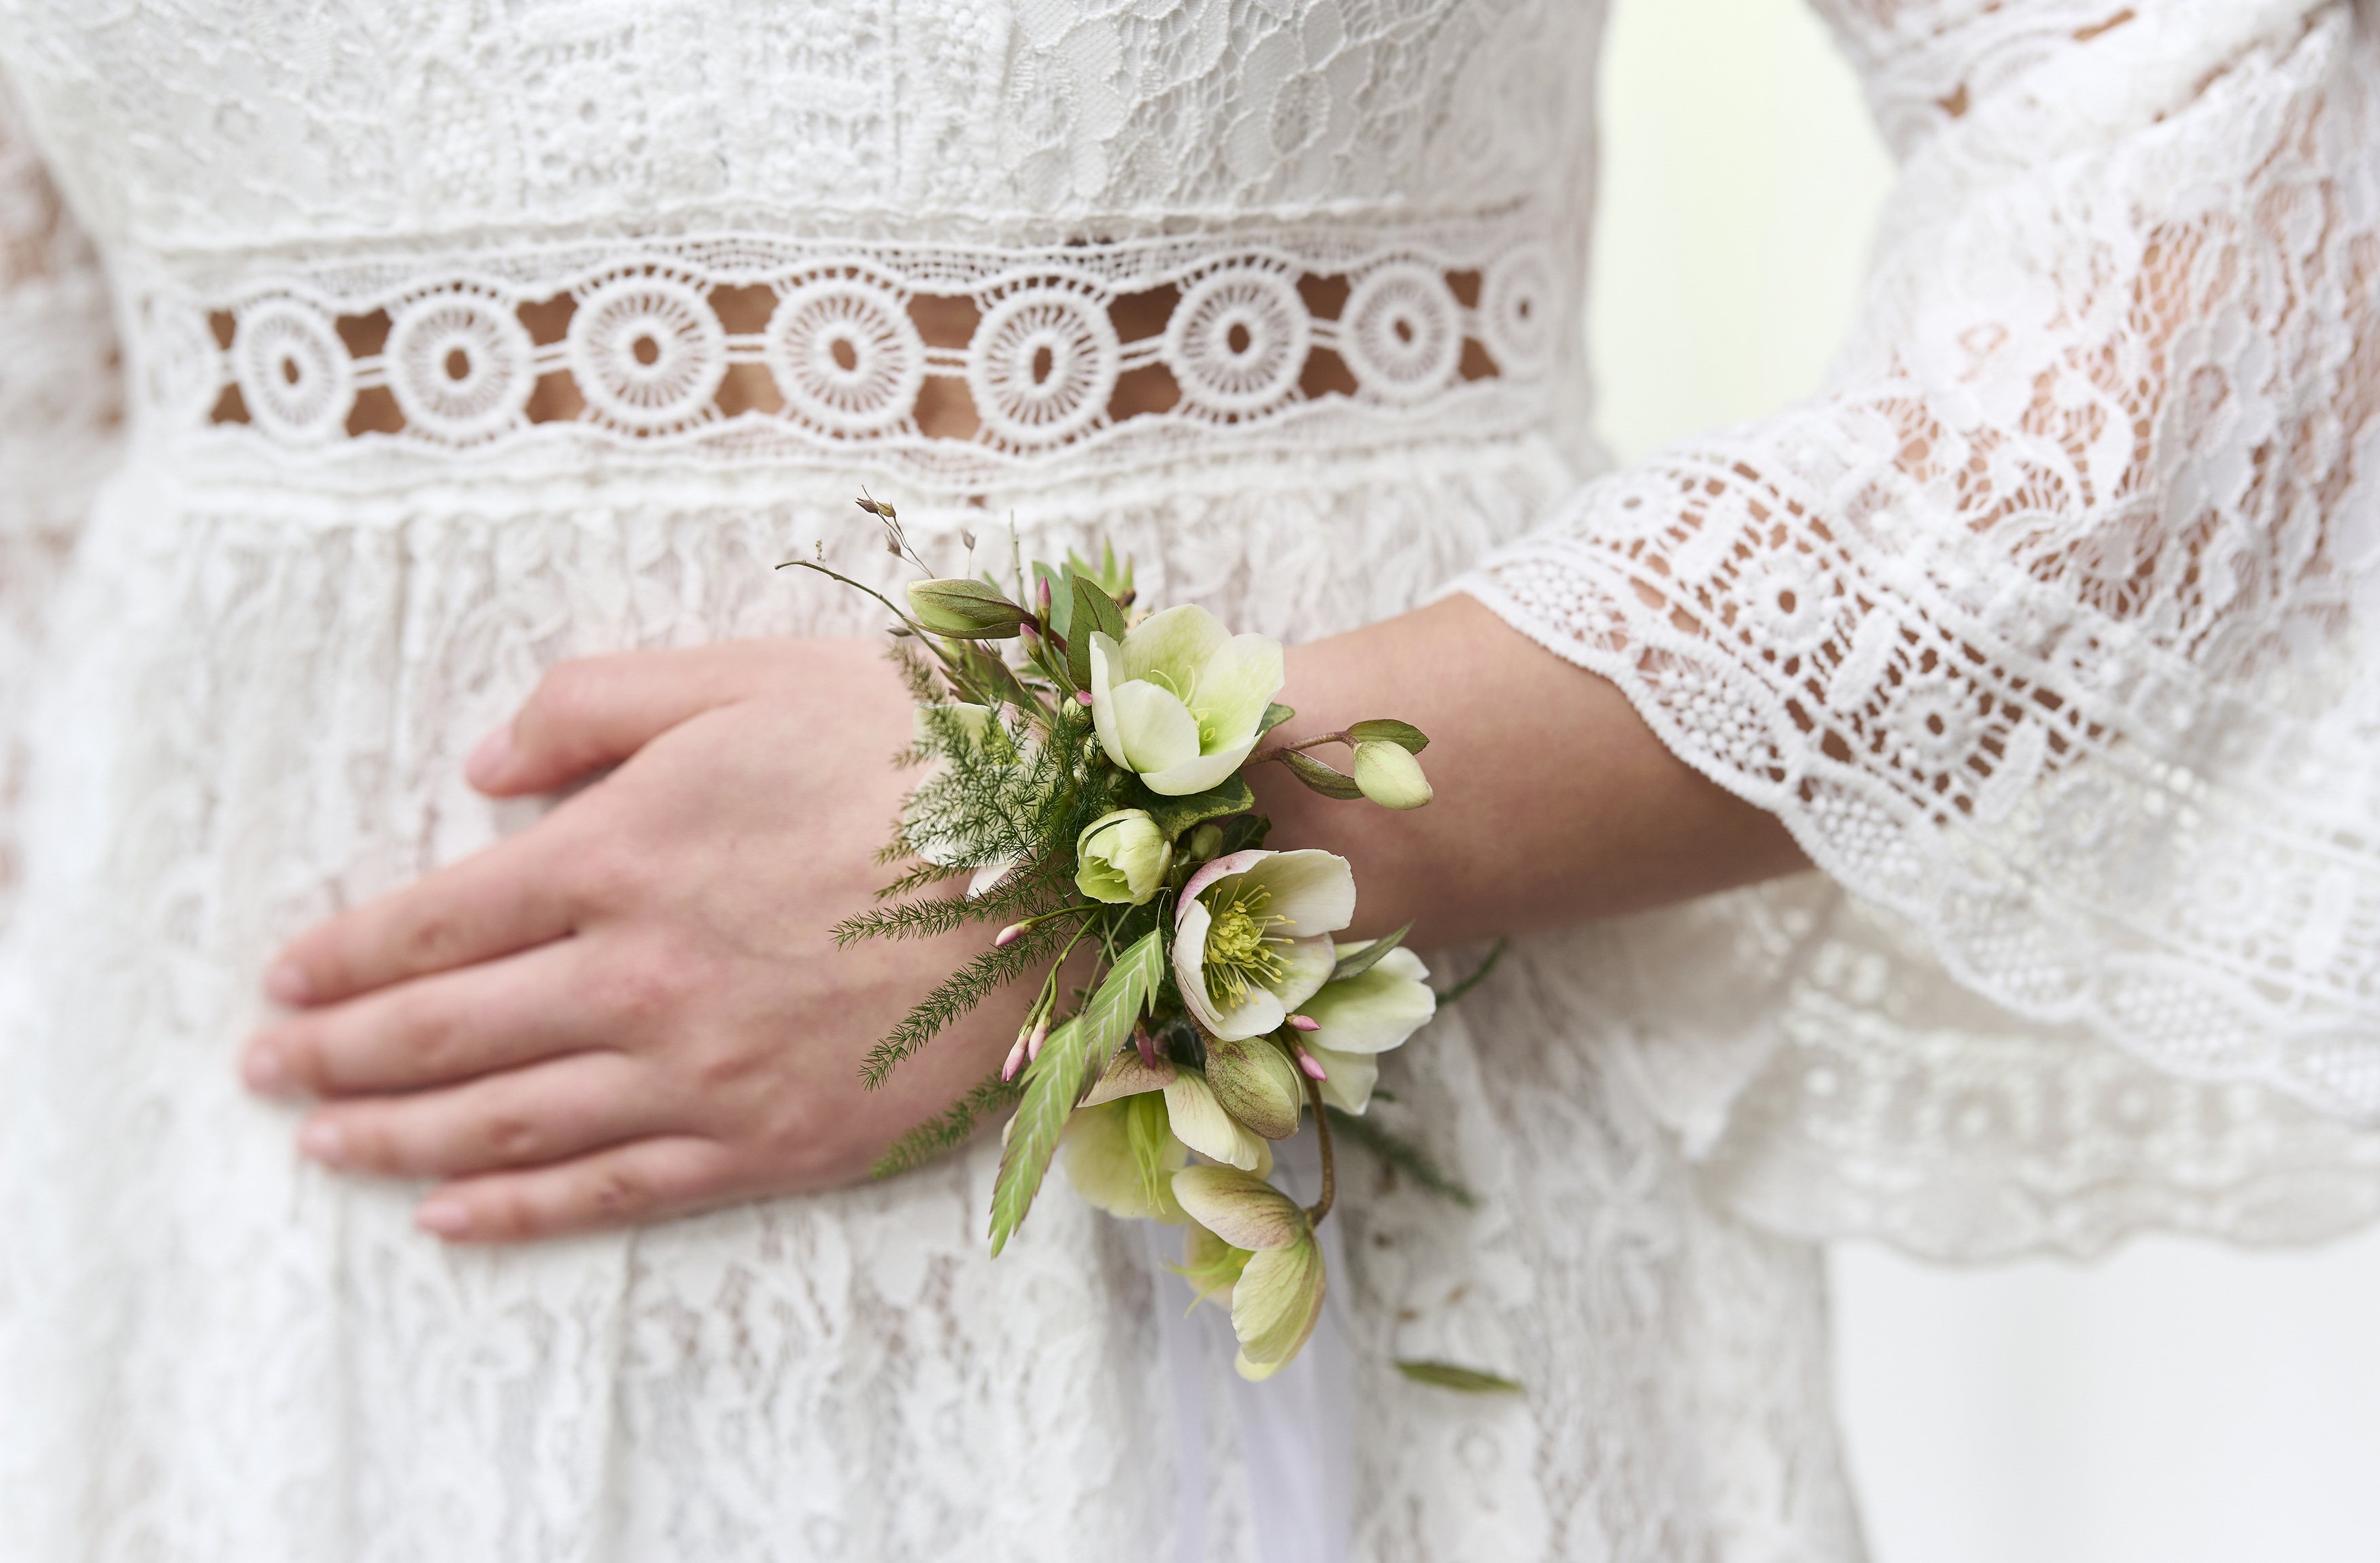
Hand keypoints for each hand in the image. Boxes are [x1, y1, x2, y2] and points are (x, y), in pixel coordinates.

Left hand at [241, 640, 1019, 1242]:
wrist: (1074, 860)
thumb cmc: (919, 748)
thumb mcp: (746, 673)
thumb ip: (594, 704)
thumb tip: (481, 769)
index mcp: (623, 851)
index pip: (433, 922)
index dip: (342, 958)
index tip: (283, 982)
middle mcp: (641, 976)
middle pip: (444, 1034)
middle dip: (337, 1056)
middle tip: (266, 1073)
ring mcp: (705, 1072)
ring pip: (508, 1122)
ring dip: (396, 1139)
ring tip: (323, 1144)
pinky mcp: (773, 1140)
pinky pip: (615, 1189)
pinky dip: (518, 1210)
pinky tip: (448, 1217)